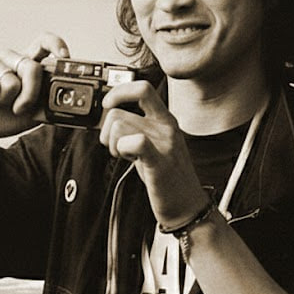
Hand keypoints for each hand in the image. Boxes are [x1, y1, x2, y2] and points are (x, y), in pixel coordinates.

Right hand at [0, 32, 69, 149]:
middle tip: (19, 109)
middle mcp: (10, 57)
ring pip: (11, 81)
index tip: (64, 57)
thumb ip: (49, 101)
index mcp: (26, 64)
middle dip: (30, 95)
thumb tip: (66, 100)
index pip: (44, 42)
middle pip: (31, 67)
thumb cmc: (3, 118)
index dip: (56, 45)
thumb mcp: (34, 113)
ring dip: (7, 101)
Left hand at [99, 80, 208, 228]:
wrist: (187, 206)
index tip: (108, 105)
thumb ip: (137, 128)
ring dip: (113, 145)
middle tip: (116, 147)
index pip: (142, 88)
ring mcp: (164, 142)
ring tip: (126, 157)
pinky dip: (123, 149)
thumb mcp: (153, 144)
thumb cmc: (167, 177)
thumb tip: (111, 118)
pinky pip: (135, 142)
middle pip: (118, 113)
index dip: (119, 92)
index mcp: (165, 119)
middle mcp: (166, 126)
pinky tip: (130, 159)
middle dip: (106, 133)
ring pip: (119, 127)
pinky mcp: (160, 161)